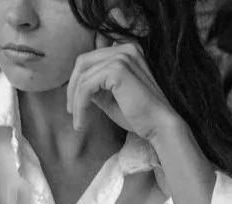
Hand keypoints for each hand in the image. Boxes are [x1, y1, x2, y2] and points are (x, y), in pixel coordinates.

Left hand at [66, 17, 179, 141]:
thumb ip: (96, 88)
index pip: (91, 59)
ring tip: (78, 121)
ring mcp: (122, 56)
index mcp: (126, 51)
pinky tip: (82, 121)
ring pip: (83, 75)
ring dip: (75, 100)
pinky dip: (80, 104)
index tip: (75, 104)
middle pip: (83, 62)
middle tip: (71, 112)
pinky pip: (87, 86)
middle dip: (72, 88)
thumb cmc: (139, 116)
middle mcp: (125, 48)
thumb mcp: (112, 98)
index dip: (78, 80)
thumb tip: (76, 87)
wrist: (159, 126)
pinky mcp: (117, 70)